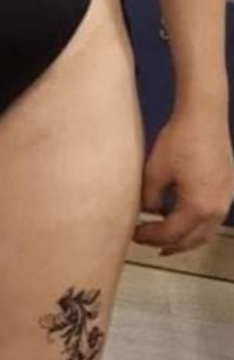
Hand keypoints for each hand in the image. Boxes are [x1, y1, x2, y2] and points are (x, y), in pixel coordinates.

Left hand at [134, 108, 233, 255]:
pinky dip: (197, 225)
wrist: (204, 114)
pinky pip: (212, 218)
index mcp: (198, 207)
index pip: (170, 234)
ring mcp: (225, 200)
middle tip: (148, 243)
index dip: (149, 236)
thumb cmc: (181, 137)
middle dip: (168, 244)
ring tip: (166, 240)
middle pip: (191, 240)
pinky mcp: (227, 189)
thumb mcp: (155, 170)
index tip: (135, 234)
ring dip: (185, 239)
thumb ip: (148, 198)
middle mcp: (217, 209)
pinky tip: (183, 217)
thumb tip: (147, 211)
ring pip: (205, 233)